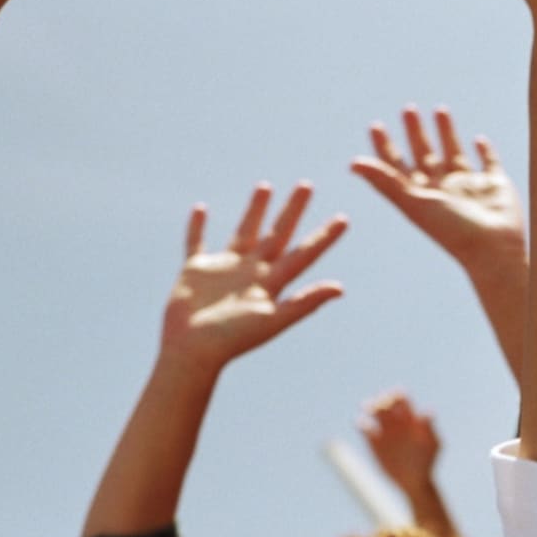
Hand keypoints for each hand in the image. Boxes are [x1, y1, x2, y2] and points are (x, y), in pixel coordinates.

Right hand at [158, 184, 346, 373]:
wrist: (192, 350)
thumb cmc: (232, 339)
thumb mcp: (272, 320)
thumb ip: (305, 303)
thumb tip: (340, 288)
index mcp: (270, 284)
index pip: (303, 255)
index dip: (323, 238)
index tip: (344, 219)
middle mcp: (251, 273)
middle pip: (277, 235)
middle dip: (292, 211)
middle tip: (306, 185)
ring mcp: (224, 270)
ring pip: (244, 232)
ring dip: (254, 211)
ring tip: (265, 186)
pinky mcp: (195, 271)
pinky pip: (196, 242)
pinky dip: (196, 227)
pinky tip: (200, 209)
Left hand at [351, 109, 524, 270]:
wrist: (492, 248)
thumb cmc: (451, 230)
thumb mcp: (413, 203)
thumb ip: (385, 181)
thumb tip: (353, 163)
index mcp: (421, 195)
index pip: (397, 167)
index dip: (385, 148)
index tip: (375, 126)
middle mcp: (443, 189)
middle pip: (424, 156)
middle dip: (415, 133)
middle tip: (407, 109)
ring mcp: (468, 187)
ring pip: (454, 153)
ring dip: (446, 133)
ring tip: (439, 110)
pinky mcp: (494, 184)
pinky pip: (488, 163)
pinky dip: (485, 151)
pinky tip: (479, 139)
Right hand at [359, 391, 440, 498]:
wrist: (414, 480)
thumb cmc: (427, 461)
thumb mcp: (432, 444)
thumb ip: (429, 428)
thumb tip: (428, 411)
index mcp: (410, 417)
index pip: (401, 399)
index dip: (397, 395)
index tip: (395, 398)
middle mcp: (395, 421)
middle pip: (385, 401)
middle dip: (381, 399)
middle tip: (380, 403)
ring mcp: (383, 430)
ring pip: (373, 411)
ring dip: (369, 406)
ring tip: (367, 408)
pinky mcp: (373, 441)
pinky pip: (364, 427)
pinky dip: (361, 424)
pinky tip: (364, 427)